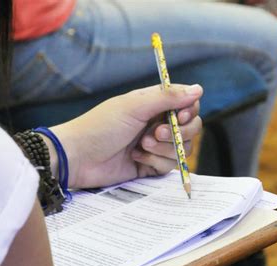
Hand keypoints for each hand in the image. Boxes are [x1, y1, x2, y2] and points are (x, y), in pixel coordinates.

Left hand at [47, 84, 202, 188]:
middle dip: (178, 132)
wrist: (78, 157)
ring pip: (181, 148)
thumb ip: (167, 97)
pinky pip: (168, 166)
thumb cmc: (100, 126)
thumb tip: (199, 89)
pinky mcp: (149, 166)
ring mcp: (153, 146)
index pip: (186, 104)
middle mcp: (155, 123)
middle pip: (190, 128)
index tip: (181, 115)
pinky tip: (136, 158)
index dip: (189, 110)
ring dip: (164, 148)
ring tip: (140, 146)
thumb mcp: (133, 106)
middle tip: (155, 133)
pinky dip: (155, 162)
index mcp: (152, 104)